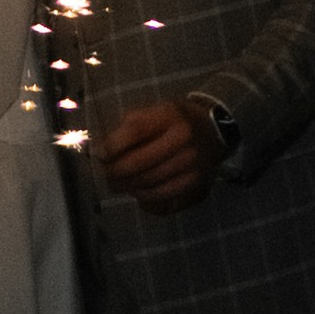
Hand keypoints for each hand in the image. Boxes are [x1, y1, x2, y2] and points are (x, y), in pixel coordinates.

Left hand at [98, 97, 220, 212]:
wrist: (214, 130)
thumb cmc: (176, 119)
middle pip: (141, 163)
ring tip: (119, 185)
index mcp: (171, 117)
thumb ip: (131, 126)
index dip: (113, 146)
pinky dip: (148, 203)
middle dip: (117, 172)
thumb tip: (102, 150)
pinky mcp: (197, 188)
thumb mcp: (157, 110)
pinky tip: (140, 196)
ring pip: (151, 186)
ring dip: (129, 188)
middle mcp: (184, 143)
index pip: (136, 131)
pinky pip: (166, 203)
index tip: (100, 155)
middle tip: (106, 174)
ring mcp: (193, 168)